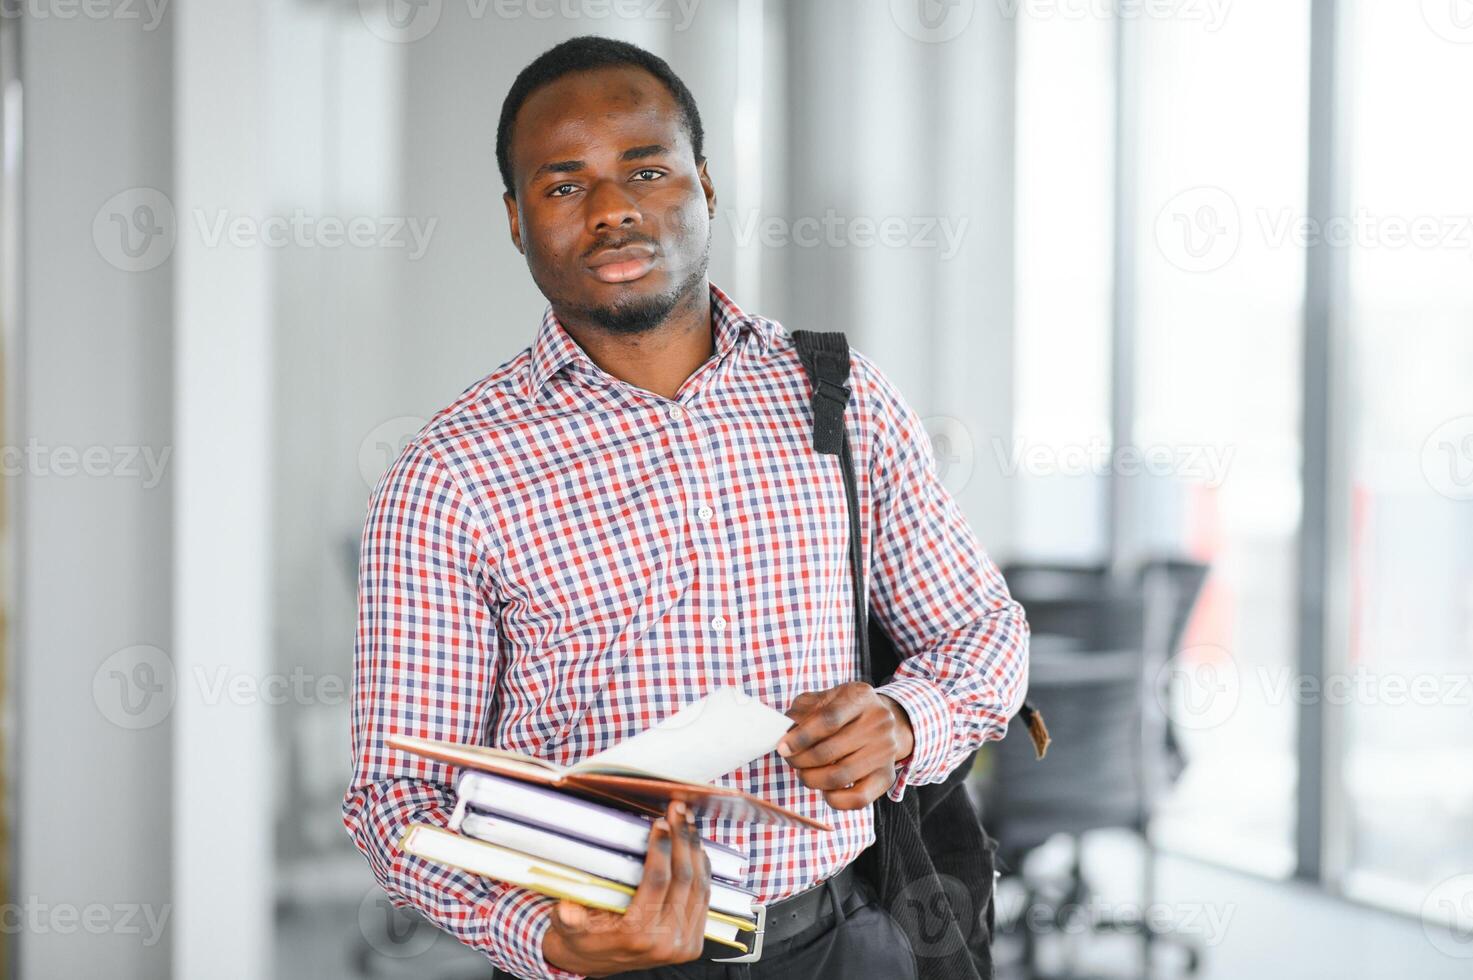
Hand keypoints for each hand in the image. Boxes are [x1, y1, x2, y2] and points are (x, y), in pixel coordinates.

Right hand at [542, 800, 711, 976]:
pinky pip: (705, 900)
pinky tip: (695, 849)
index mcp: (636, 936)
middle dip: (682, 840)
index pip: (657, 881)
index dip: (661, 848)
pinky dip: (702, 871)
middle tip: (678, 812)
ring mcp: (683, 945)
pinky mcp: (693, 943)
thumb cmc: (584, 939)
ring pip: (699, 887)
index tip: (660, 823)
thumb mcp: (568, 929)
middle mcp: (664, 942)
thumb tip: (567, 911)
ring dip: (695, 850)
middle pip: (684, 880)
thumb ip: (569, 919)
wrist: (596, 963)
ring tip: (688, 824)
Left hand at [777, 681, 915, 809]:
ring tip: (804, 773)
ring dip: (812, 779)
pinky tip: (825, 789)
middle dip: (801, 761)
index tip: (782, 747)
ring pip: (840, 776)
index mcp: (860, 697)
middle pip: (830, 751)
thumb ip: (803, 711)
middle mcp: (879, 723)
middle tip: (790, 760)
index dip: (800, 737)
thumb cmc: (846, 711)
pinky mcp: (887, 776)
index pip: (828, 720)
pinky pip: (858, 798)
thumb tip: (785, 734)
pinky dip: (834, 799)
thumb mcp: (826, 699)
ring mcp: (885, 751)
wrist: (884, 722)